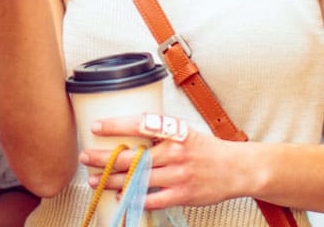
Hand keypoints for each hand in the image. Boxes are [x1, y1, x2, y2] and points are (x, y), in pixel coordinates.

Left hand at [78, 115, 258, 210]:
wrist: (237, 169)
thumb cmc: (207, 150)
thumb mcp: (185, 133)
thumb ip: (160, 134)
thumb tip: (128, 134)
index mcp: (176, 132)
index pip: (142, 124)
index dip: (116, 125)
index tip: (96, 126)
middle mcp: (176, 153)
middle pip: (132, 157)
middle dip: (105, 158)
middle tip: (86, 156)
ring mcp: (178, 176)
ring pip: (136, 179)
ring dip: (111, 180)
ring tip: (94, 179)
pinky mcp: (182, 195)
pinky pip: (151, 199)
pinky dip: (133, 198)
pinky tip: (119, 195)